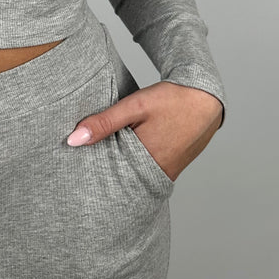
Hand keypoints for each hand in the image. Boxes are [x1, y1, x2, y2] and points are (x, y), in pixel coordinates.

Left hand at [66, 81, 223, 181]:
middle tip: (82, 174)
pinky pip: (148, 171)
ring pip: (134, 176)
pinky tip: (126, 156)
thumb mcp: (134, 106)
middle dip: (104, 175)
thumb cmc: (171, 100)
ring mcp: (168, 172)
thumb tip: (73, 140)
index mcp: (145, 161)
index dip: (92, 175)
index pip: (109, 177)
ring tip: (101, 164)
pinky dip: (135, 165)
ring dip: (120, 169)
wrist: (206, 98)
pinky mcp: (173, 167)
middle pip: (122, 180)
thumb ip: (104, 122)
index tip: (74, 173)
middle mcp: (158, 172)